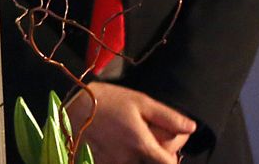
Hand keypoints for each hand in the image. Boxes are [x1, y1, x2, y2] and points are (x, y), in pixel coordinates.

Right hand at [67, 82, 194, 163]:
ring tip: (125, 139)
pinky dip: (120, 157)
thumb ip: (167, 116)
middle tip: (143, 138)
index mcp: (143, 146)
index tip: (165, 148)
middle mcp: (130, 160)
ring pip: (134, 163)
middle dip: (153, 155)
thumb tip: (191, 128)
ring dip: (137, 155)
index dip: (171, 156)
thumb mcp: (138, 101)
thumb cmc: (105, 101)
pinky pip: (117, 163)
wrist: (67, 108)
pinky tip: (114, 145)